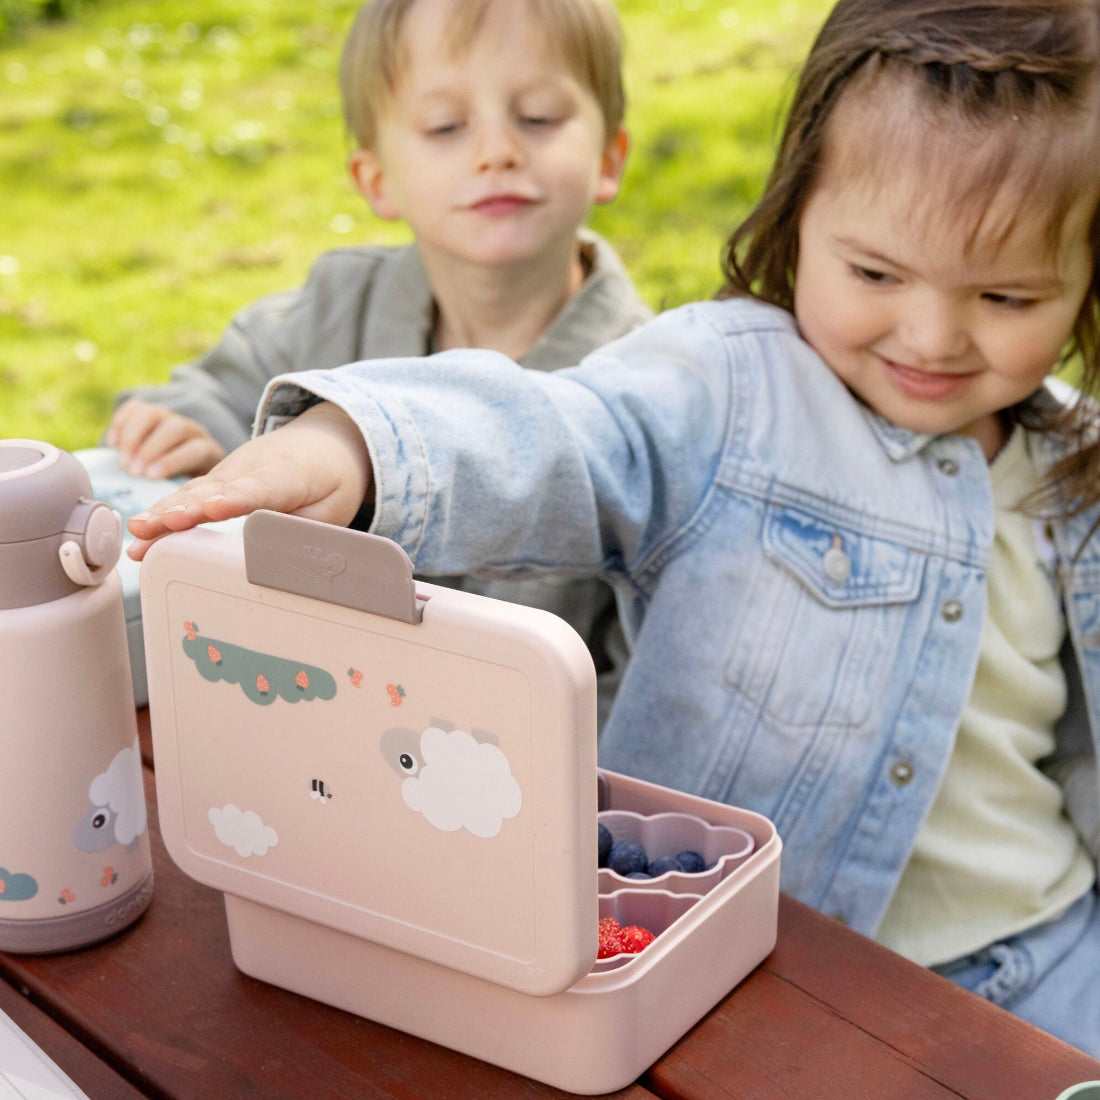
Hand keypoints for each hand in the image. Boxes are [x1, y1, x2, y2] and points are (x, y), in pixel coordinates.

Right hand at [125, 401, 373, 559]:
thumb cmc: (329, 479)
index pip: (260, 489)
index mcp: (287, 476)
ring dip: (164, 513)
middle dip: (186, 508)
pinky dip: (163, 513)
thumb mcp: (334, 508)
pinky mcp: (216, 480)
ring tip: (138, 534)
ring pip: (193, 492)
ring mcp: (229, 472)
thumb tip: (287, 559)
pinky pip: (187, 495)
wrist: (321, 441)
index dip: (236, 499)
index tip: (214, 509)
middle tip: (158, 526)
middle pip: (216, 490)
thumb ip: (308, 530)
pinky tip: (141, 534)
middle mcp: (251, 470)